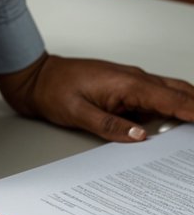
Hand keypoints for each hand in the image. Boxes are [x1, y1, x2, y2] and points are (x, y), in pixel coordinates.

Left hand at [0, 53, 193, 142]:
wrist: (38, 77)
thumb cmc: (54, 90)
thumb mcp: (77, 112)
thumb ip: (110, 125)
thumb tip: (140, 137)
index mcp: (126, 83)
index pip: (170, 99)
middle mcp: (134, 79)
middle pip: (179, 92)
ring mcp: (132, 83)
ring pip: (171, 94)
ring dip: (188, 107)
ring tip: (192, 132)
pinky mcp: (127, 90)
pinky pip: (157, 98)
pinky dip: (174, 109)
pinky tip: (178, 125)